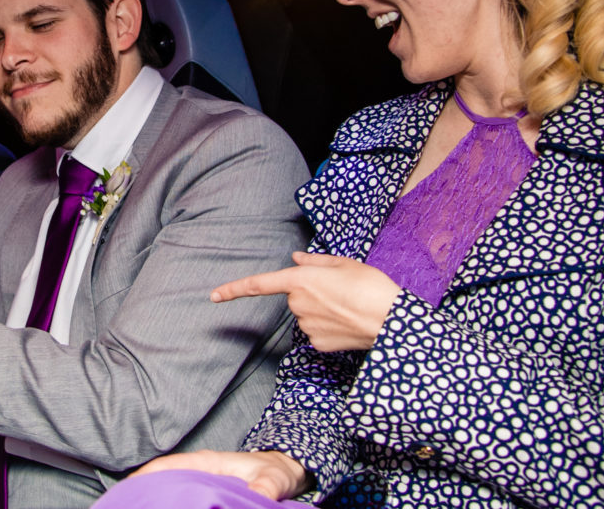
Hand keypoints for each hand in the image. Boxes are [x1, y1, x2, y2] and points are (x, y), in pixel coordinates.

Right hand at [133, 450, 309, 500]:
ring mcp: (202, 479)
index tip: (128, 486)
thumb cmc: (277, 471)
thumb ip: (265, 487)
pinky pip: (181, 494)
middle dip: (141, 486)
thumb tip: (256, 497)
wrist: (285, 470)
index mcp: (208, 462)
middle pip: (162, 476)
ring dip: (153, 495)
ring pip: (170, 485)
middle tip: (122, 502)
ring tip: (134, 507)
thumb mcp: (274, 479)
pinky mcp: (206, 490)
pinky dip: (168, 501)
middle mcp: (200, 469)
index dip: (146, 474)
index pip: (170, 464)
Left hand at [212, 251, 400, 351]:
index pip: (258, 284)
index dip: (233, 289)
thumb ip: (314, 262)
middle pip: (296, 297)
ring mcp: (306, 326)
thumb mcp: (344, 264)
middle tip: (342, 290)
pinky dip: (329, 327)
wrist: (390, 320)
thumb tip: (295, 259)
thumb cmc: (370, 286)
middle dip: (312, 293)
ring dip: (322, 310)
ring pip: (307, 315)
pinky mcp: (317, 344)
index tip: (213, 296)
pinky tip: (348, 323)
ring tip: (349, 305)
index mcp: (300, 280)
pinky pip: (317, 331)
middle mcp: (298, 304)